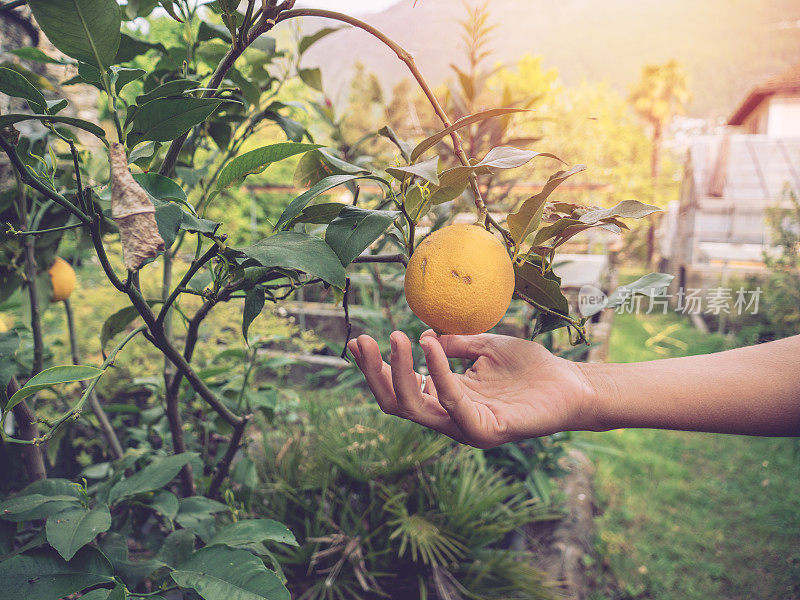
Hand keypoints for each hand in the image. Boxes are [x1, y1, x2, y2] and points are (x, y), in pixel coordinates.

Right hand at [347, 330, 596, 447]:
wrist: (572, 384)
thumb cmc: (532, 369)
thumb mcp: (487, 347)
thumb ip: (458, 344)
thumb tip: (427, 335)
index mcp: (446, 399)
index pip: (401, 388)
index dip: (376, 368)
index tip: (357, 342)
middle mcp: (450, 417)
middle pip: (397, 402)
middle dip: (375, 374)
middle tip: (363, 341)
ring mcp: (464, 428)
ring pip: (416, 406)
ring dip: (400, 371)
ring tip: (396, 337)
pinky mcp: (484, 431)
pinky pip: (451, 400)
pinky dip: (437, 371)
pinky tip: (429, 343)